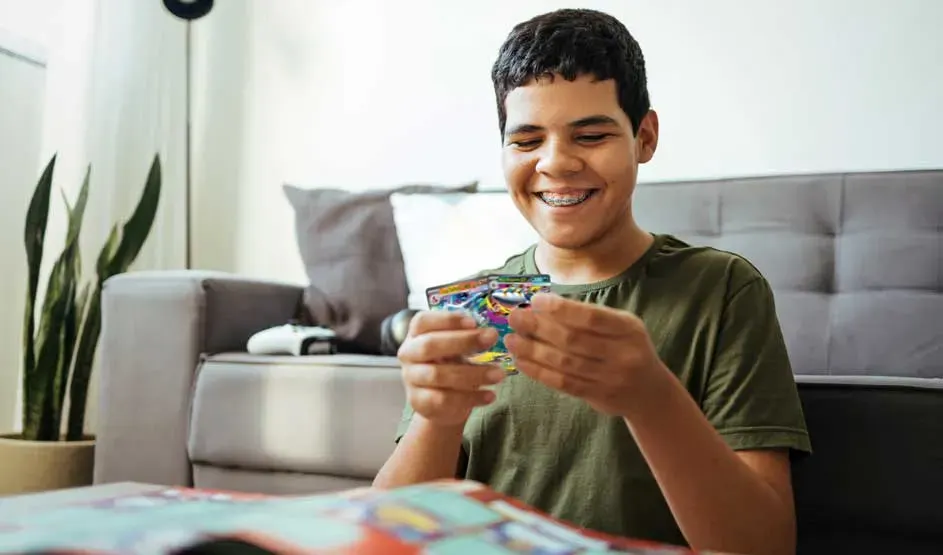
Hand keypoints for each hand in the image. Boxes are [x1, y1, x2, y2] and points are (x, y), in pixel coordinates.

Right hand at [397, 311, 503, 426]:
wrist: (440, 404)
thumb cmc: (449, 366)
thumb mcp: (456, 348)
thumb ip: (466, 337)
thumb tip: (489, 333)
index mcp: (416, 334)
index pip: (423, 321)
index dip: (447, 319)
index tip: (474, 321)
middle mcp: (408, 354)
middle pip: (429, 345)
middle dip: (463, 341)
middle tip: (492, 338)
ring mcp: (411, 379)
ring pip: (438, 375)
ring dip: (472, 373)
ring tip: (498, 374)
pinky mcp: (418, 401)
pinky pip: (443, 400)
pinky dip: (470, 398)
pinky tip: (490, 395)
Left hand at [505, 292, 667, 416]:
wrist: (649, 392)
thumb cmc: (626, 348)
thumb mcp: (620, 326)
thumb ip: (589, 316)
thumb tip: (542, 305)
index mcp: (628, 329)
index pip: (591, 317)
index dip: (561, 309)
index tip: (535, 301)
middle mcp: (622, 354)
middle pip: (573, 340)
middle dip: (539, 327)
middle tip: (515, 318)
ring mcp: (611, 378)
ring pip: (565, 363)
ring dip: (533, 350)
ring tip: (511, 339)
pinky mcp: (598, 396)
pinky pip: (563, 383)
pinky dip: (539, 372)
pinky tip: (521, 361)